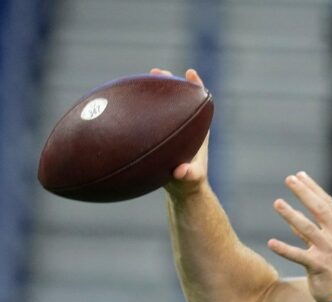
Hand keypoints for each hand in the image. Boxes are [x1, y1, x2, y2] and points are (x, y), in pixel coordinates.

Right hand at [150, 68, 209, 197]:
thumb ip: (188, 175)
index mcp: (198, 130)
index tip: (190, 73)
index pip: (200, 103)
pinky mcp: (159, 136)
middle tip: (157, 71)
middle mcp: (186, 126)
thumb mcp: (190, 179)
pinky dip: (140, 110)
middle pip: (180, 98)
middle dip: (170, 83)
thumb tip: (180, 171)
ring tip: (142, 78)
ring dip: (154, 91)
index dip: (196, 86)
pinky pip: (150, 118)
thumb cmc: (189, 183)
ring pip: (164, 106)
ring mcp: (172, 129)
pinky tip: (122, 105)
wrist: (182, 190)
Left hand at [267, 172, 331, 301]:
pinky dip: (284, 249)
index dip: (313, 188)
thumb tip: (294, 221)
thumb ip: (315, 233)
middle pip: (319, 209)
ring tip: (277, 203)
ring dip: (291, 215)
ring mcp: (330, 252)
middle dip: (304, 192)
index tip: (299, 175)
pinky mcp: (320, 267)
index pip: (327, 203)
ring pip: (307, 229)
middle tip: (289, 179)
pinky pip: (299, 255)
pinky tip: (271, 243)